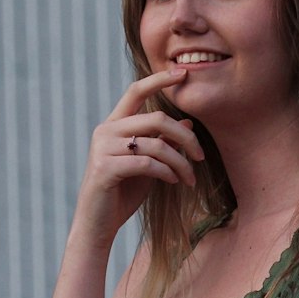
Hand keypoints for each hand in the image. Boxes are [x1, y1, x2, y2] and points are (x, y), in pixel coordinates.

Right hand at [74, 70, 205, 244]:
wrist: (98, 225)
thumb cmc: (123, 194)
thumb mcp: (148, 165)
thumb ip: (162, 143)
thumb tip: (187, 123)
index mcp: (114, 125)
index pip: (136, 92)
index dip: (159, 80)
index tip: (182, 73)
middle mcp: (105, 131)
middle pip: (155, 119)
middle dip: (185, 138)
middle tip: (200, 157)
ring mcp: (103, 149)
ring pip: (155, 144)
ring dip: (180, 162)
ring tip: (189, 178)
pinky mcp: (105, 169)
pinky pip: (147, 163)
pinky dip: (166, 172)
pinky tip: (173, 182)